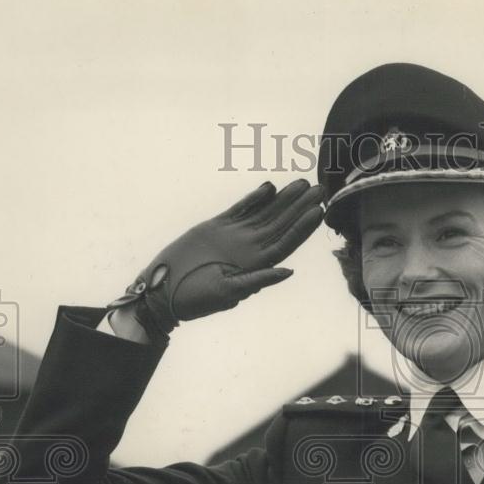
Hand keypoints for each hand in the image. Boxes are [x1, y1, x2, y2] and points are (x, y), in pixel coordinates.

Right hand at [116, 180, 324, 331]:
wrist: (164, 291)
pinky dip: (254, 198)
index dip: (303, 227)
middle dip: (299, 207)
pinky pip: (240, 210)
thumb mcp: (228, 292)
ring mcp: (234, 237)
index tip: (318, 211)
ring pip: (264, 213)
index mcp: (256, 265)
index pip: (286, 243)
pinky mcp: (216, 227)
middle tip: (318, 189)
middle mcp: (249, 250)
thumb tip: (288, 271)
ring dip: (283, 199)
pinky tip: (270, 188)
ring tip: (301, 183)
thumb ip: (258, 280)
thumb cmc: (196, 299)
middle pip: (280, 224)